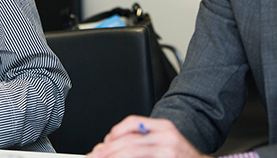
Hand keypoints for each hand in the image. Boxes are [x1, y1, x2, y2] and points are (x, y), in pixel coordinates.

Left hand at [87, 116, 207, 157]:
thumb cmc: (181, 157)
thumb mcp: (165, 142)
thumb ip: (144, 140)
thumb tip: (113, 145)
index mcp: (164, 127)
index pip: (133, 122)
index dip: (115, 132)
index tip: (103, 143)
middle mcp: (167, 137)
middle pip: (130, 140)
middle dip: (108, 150)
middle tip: (95, 156)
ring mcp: (168, 151)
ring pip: (133, 151)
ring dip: (114, 156)